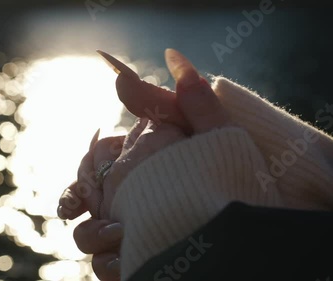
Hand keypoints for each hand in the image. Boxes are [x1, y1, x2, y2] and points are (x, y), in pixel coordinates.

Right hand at [58, 48, 231, 279]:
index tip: (82, 182)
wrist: (253, 229)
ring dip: (95, 235)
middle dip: (78, 202)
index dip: (82, 172)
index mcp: (139, 166)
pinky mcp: (140, 257)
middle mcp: (130, 197)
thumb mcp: (213, 136)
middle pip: (83, 199)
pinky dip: (110, 264)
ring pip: (88, 236)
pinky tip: (127, 260)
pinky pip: (106, 265)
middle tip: (92, 206)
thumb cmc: (234, 177)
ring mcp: (133, 228)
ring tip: (121, 234)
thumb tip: (170, 54)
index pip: (93, 164)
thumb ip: (188, 100)